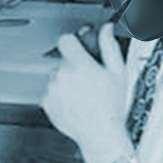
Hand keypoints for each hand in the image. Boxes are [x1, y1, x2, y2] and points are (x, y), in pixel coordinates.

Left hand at [41, 23, 132, 162]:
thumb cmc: (111, 105)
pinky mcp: (45, 102)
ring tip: (83, 94)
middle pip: (62, 60)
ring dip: (66, 81)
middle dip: (74, 65)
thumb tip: (105, 29)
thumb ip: (108, 46)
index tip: (79, 46)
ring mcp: (51, 89)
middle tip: (89, 78)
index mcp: (78, 64)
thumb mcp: (117, 72)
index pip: (65, 39)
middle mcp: (61, 75)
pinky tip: (75, 102)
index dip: (73, 41)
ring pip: (56, 76)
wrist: (100, 133)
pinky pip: (50, 91)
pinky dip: (60, 94)